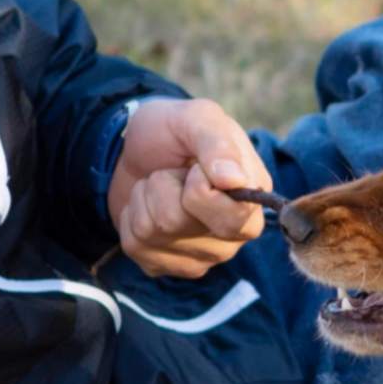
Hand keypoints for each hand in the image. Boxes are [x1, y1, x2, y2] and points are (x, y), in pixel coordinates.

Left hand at [110, 96, 272, 277]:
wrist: (136, 147)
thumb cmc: (174, 132)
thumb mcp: (197, 118)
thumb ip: (218, 143)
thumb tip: (234, 181)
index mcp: (252, 201)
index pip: (231, 216)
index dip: (199, 185)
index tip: (195, 166)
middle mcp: (233, 237)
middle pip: (178, 223)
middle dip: (163, 187)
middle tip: (175, 173)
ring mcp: (199, 256)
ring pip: (151, 232)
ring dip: (145, 198)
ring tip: (159, 185)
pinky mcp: (166, 265)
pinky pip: (135, 247)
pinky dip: (131, 217)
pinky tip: (146, 207)